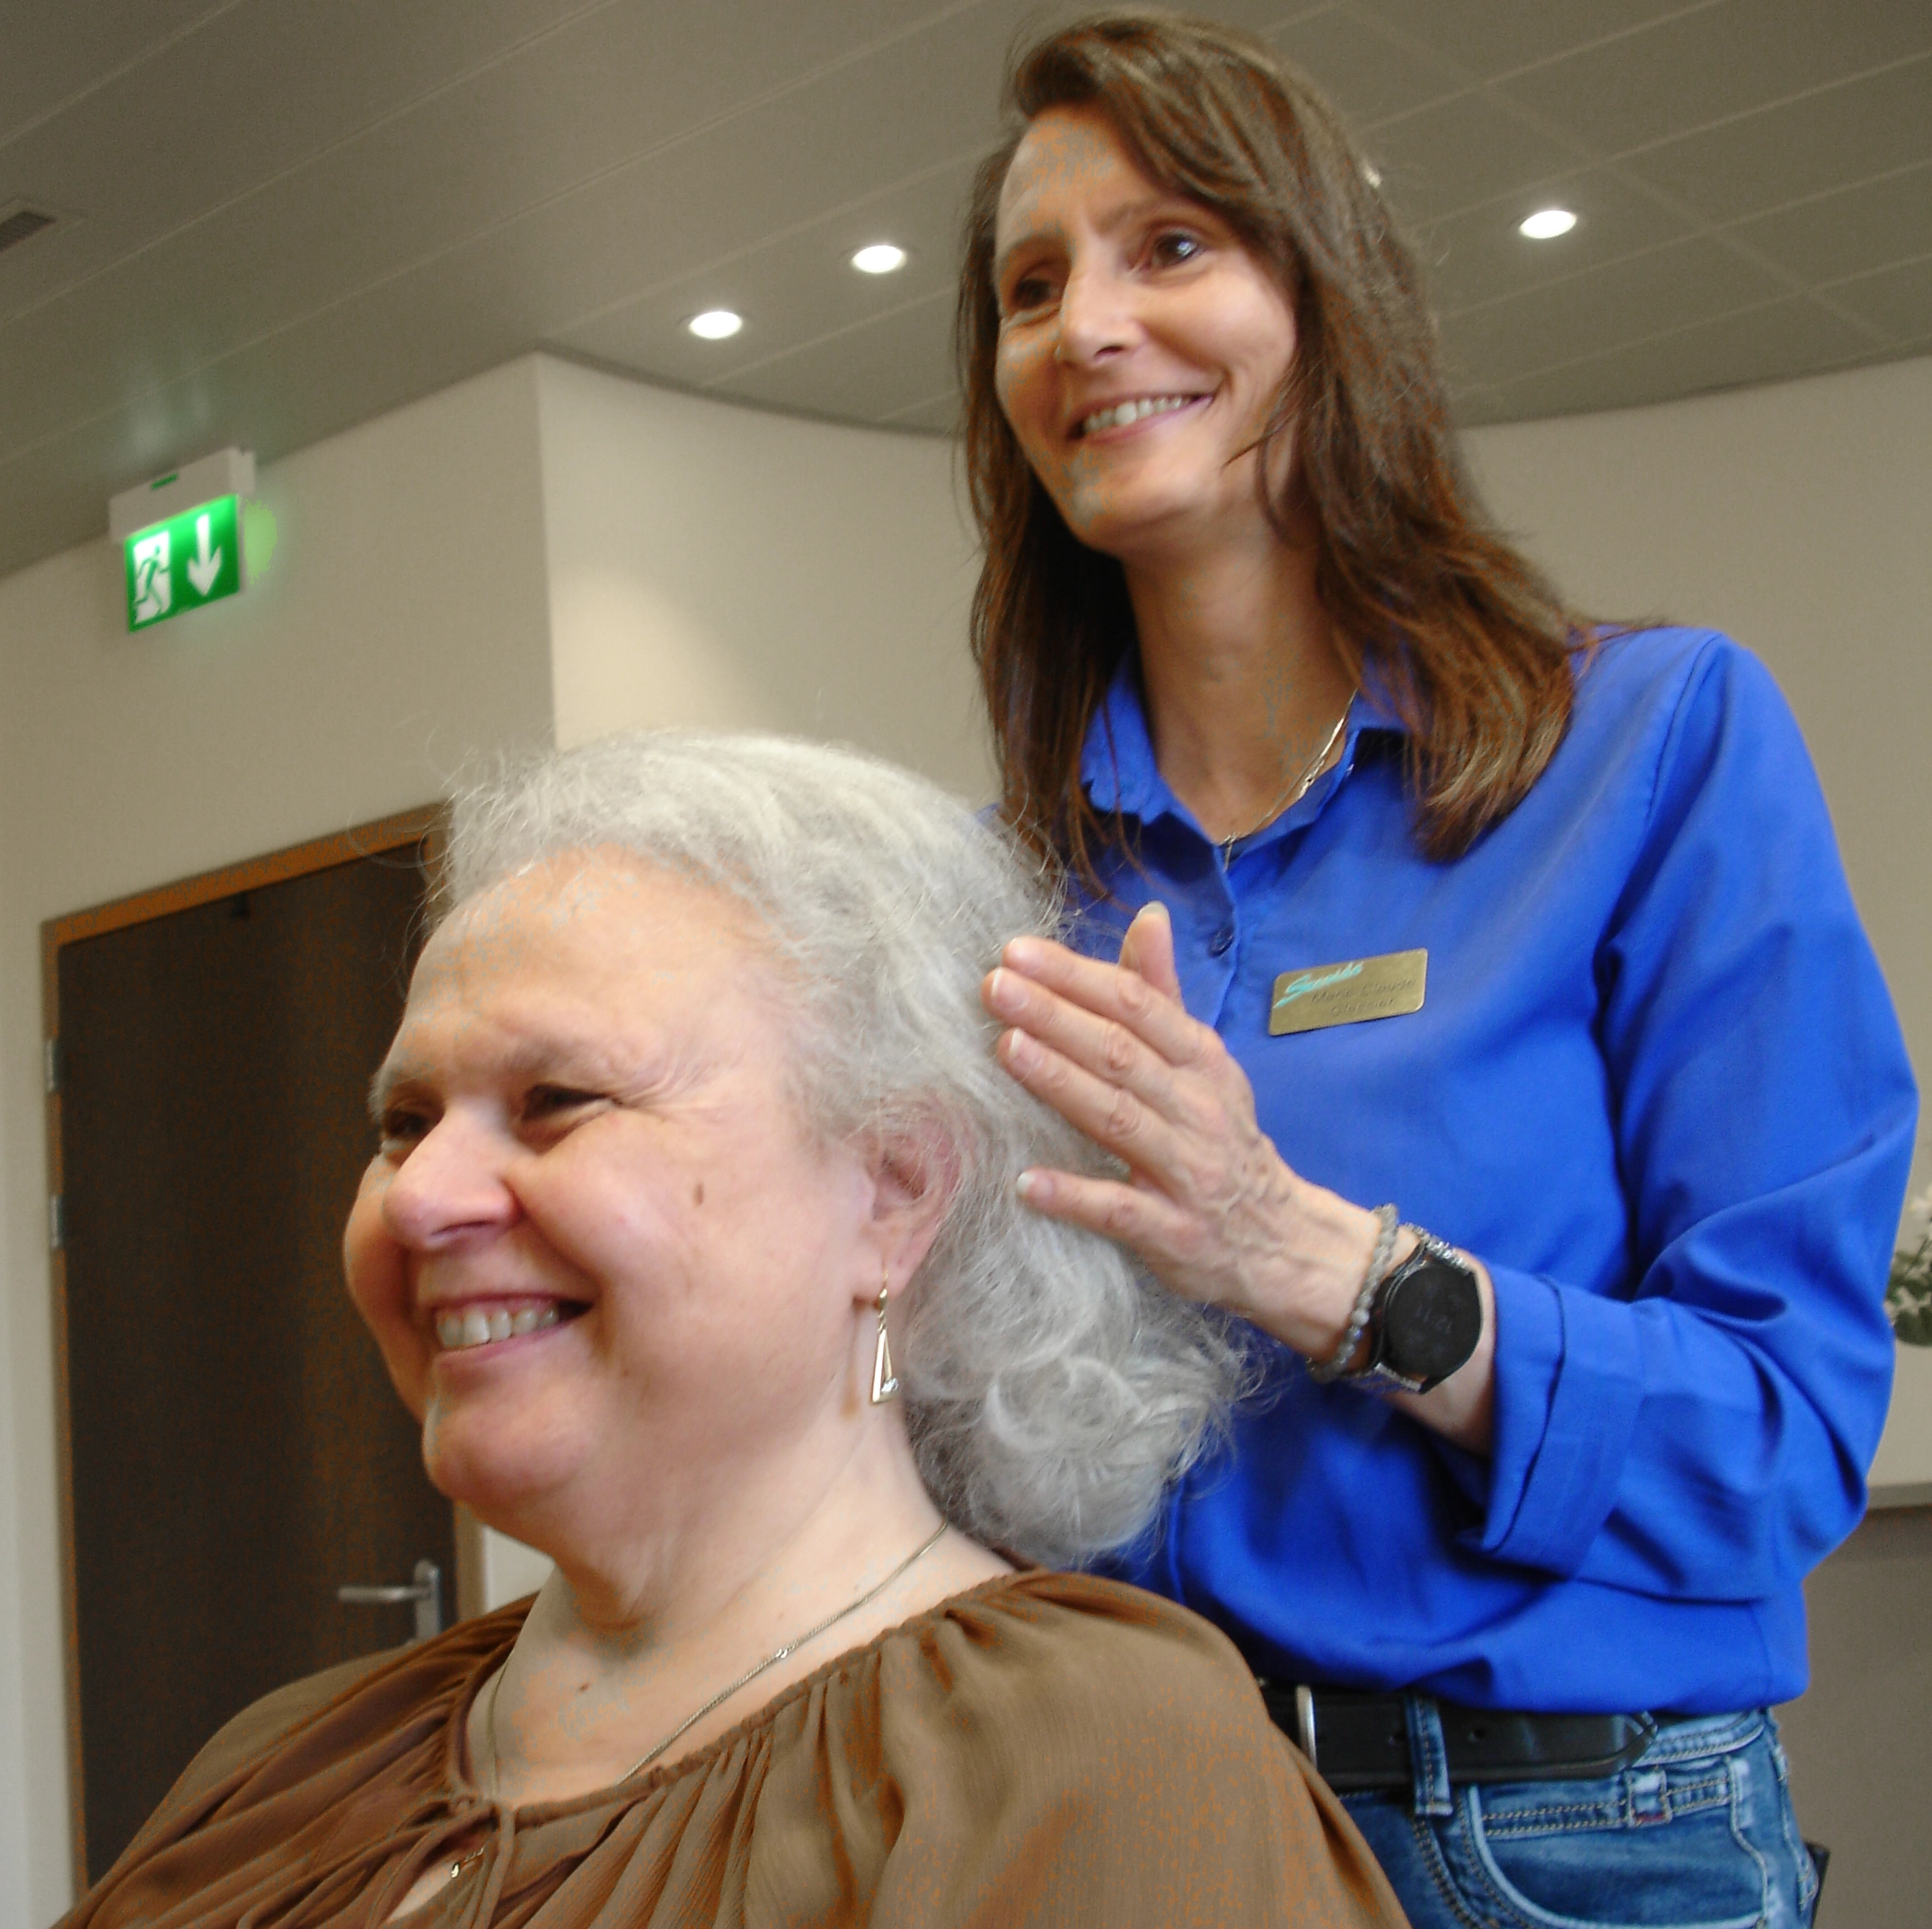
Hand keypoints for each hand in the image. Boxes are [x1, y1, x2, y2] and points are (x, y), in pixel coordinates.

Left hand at [981, 902, 1380, 1357]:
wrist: (1282, 1240)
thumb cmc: (1224, 1140)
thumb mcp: (1205, 1063)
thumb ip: (1164, 994)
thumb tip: (1148, 917)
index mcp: (1200, 1060)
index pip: (1135, 1004)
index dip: (1076, 975)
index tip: (1016, 951)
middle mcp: (1196, 1107)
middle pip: (1119, 1052)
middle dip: (1054, 1015)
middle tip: (995, 986)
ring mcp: (1186, 1171)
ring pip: (1118, 1118)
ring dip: (1061, 1082)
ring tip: (1006, 1050)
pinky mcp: (1172, 1232)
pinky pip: (1120, 1211)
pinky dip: (1074, 1195)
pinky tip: (1027, 1181)